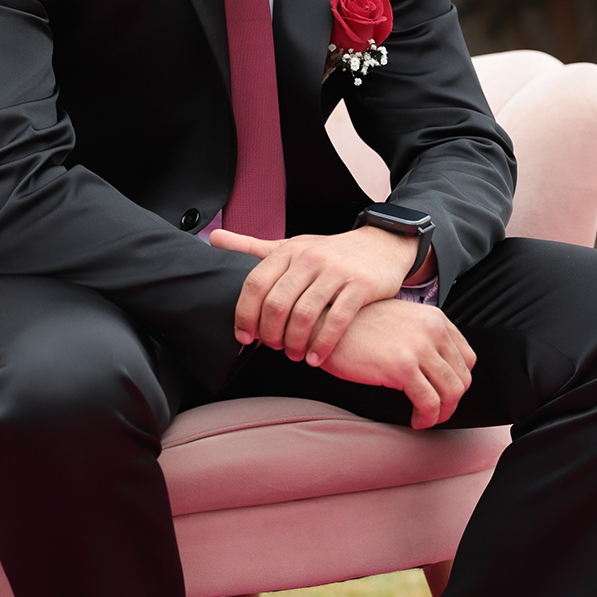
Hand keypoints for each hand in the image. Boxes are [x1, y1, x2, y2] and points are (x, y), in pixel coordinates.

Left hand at [209, 226, 421, 365]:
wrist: (382, 245)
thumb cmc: (330, 252)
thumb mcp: (291, 245)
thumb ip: (252, 247)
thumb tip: (214, 239)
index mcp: (288, 251)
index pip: (255, 284)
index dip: (245, 315)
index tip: (244, 337)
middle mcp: (310, 258)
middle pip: (277, 303)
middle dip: (270, 334)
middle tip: (272, 348)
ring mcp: (337, 271)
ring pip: (305, 314)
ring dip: (294, 343)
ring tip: (294, 355)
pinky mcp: (361, 286)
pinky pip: (337, 320)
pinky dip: (323, 344)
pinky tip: (316, 358)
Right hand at [323, 299, 475, 427]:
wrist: (325, 324)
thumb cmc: (355, 326)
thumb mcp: (398, 320)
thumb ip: (421, 336)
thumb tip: (436, 368)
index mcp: (434, 319)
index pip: (467, 357)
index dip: (458, 381)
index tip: (443, 394)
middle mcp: (432, 330)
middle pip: (462, 377)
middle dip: (452, 401)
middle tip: (435, 412)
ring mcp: (419, 348)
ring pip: (452, 392)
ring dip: (442, 413)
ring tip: (426, 418)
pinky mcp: (402, 367)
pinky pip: (430, 402)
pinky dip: (427, 418)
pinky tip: (415, 420)